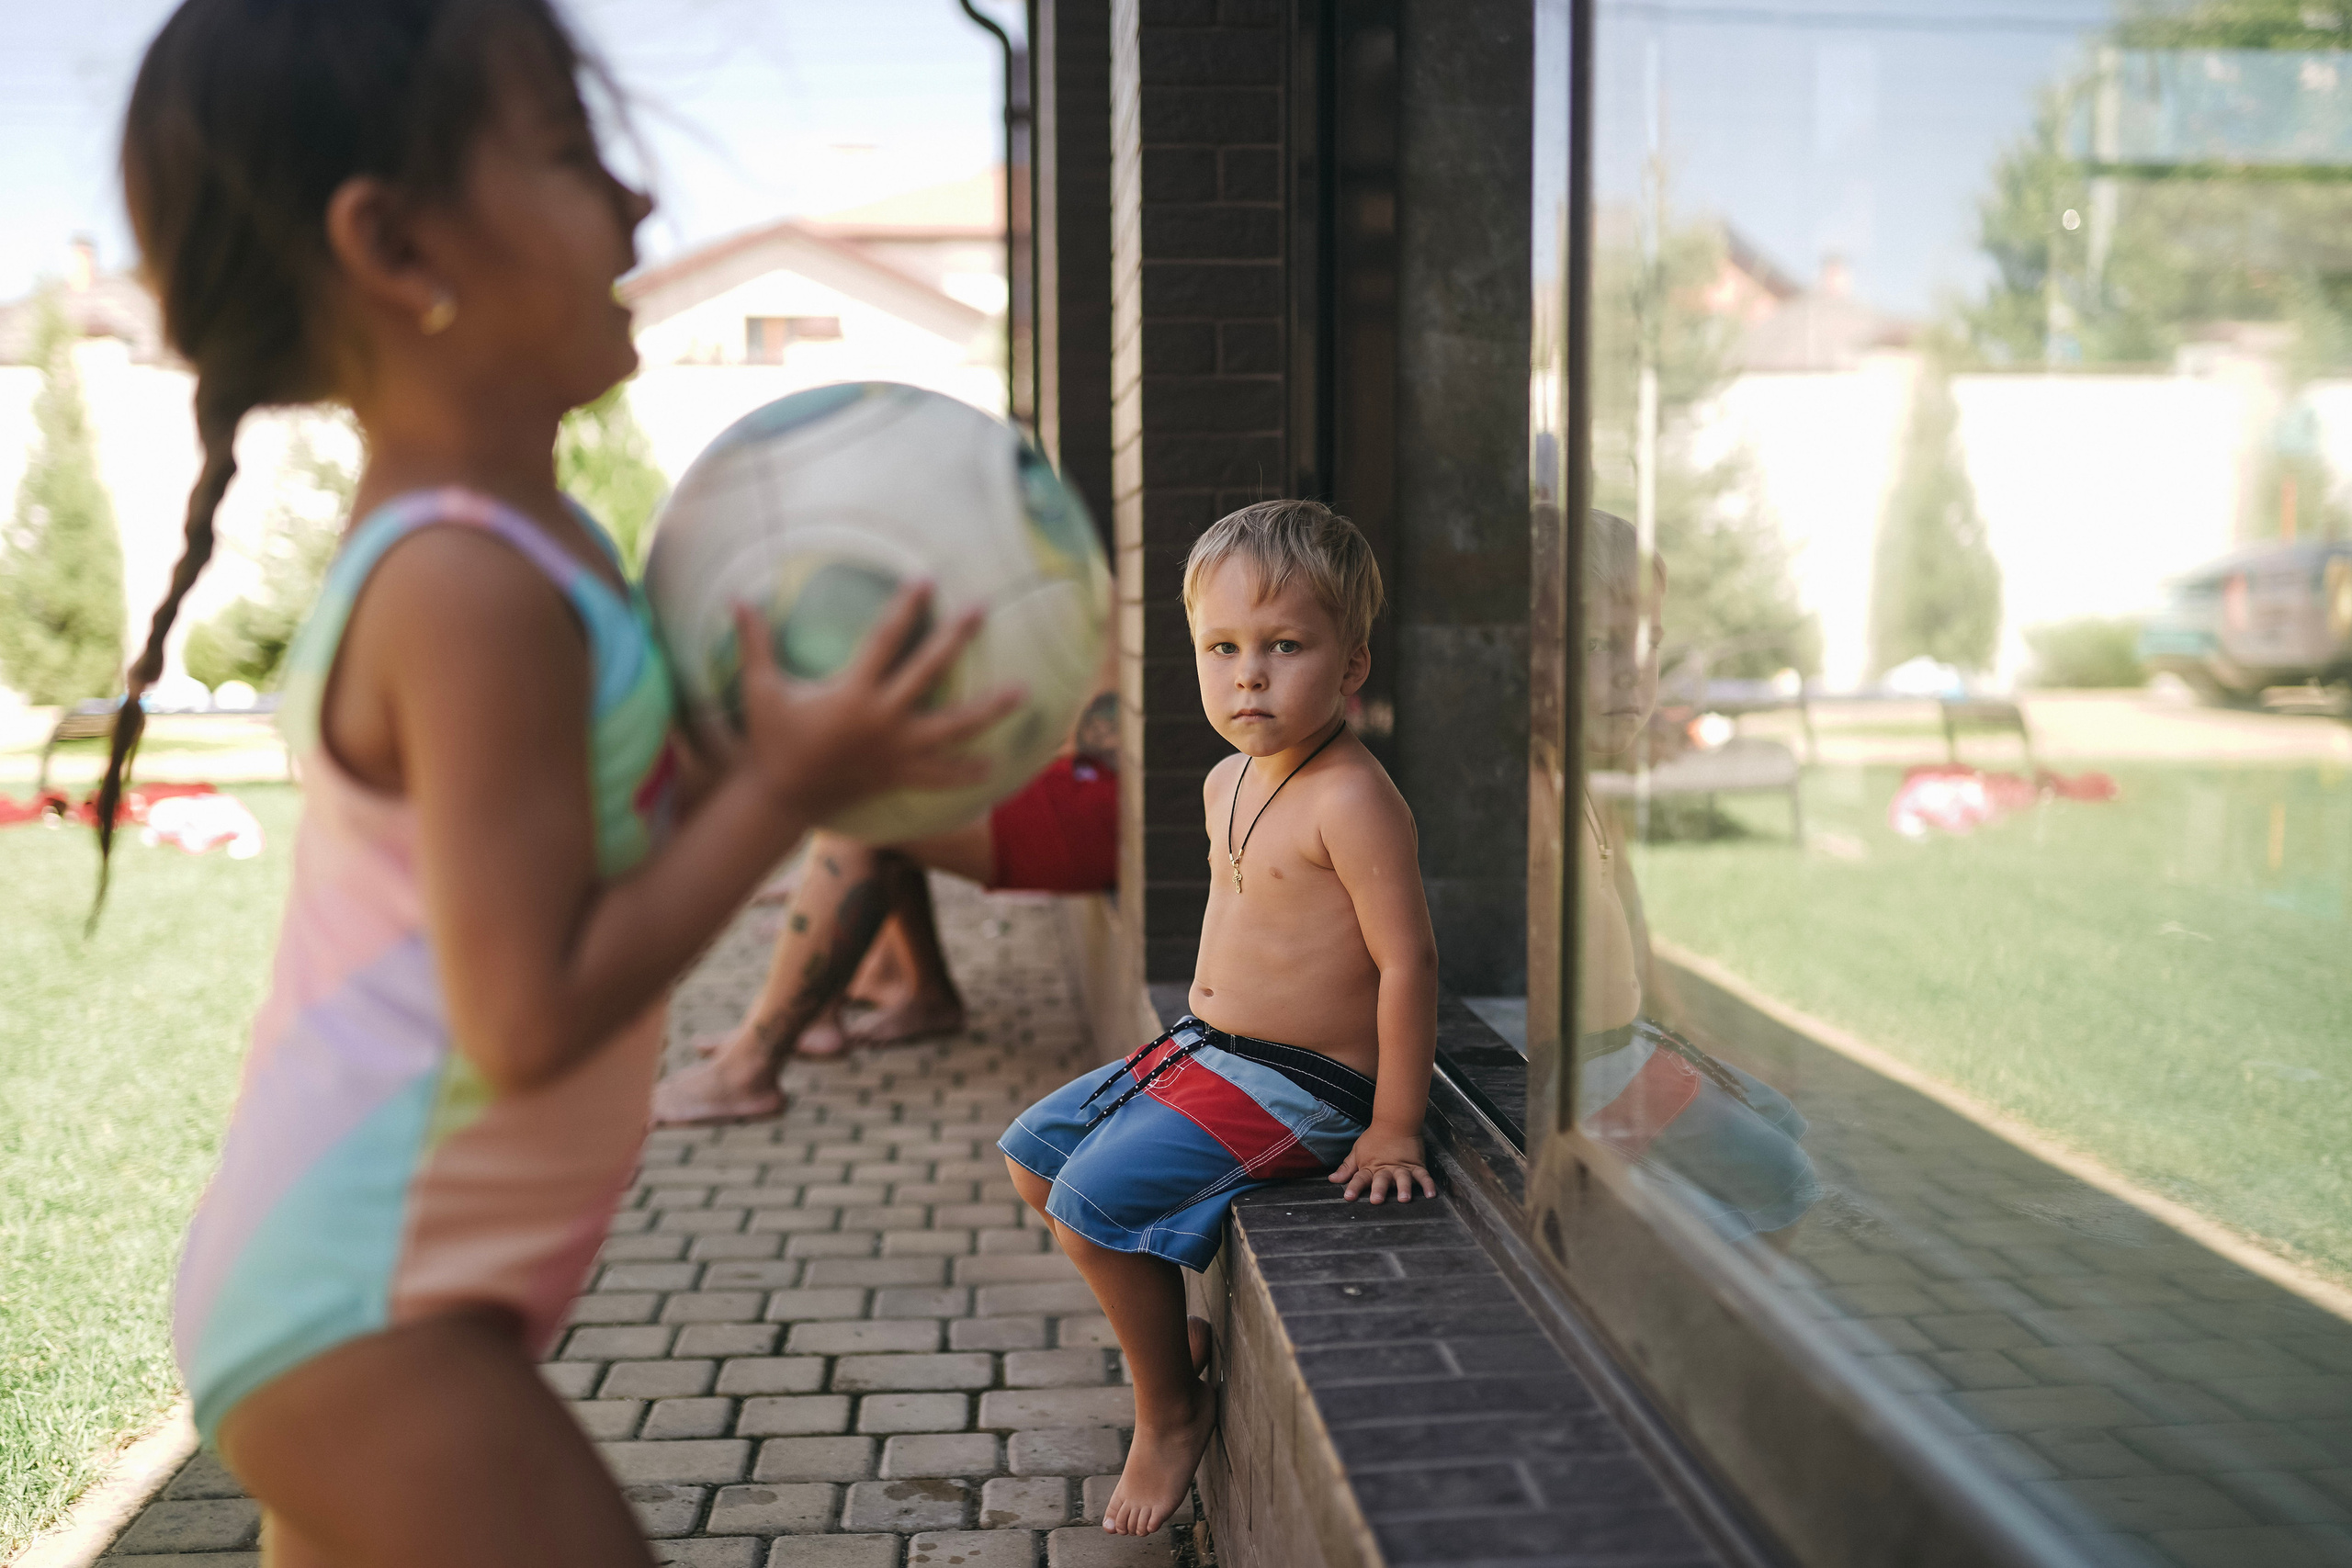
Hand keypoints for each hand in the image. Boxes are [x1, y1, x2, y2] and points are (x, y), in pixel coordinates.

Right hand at [732, 585, 1023, 819]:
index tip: (927, 580)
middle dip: (955, 638)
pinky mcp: (899, 775)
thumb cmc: (772, 739)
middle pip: (928, 672)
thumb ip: (755, 642)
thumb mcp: (761, 689)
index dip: (906, 608)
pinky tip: (994, 766)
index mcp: (852, 693)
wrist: (781, 796)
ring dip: (988, 710)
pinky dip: (965, 772)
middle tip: (980, 609)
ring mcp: (896, 751)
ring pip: (952, 728)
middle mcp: (882, 720)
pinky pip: (939, 775)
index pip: (886, 640)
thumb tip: (735, 597)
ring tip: (1022, 692)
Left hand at [1329, 1127, 1435, 1203]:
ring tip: (1405, 1198)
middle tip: (1376, 1200)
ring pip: (1403, 1179)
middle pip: (1381, 1180)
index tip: (1348, 1197)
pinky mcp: (1416, 1166)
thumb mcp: (1357, 1153)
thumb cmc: (1374, 1139)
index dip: (1354, 1188)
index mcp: (1370, 1168)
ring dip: (1403, 1188)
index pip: (1359, 1179)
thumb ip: (1347, 1168)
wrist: (1395, 1122)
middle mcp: (1385, 1170)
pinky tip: (1431, 1194)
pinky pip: (1423, 1176)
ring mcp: (1402, 1168)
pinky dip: (1428, 1185)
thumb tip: (1333, 1179)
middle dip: (1378, 1190)